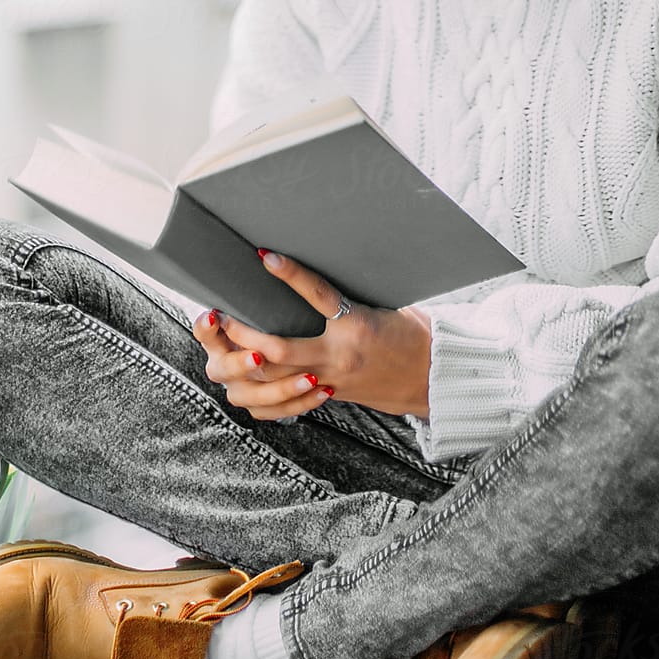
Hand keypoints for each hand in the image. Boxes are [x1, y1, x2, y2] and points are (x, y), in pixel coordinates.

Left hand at [191, 250, 431, 421]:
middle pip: (278, 350)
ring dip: (246, 362)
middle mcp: (340, 356)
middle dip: (246, 334)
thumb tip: (317, 274)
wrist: (433, 378)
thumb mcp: (386, 305)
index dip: (290, 274)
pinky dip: (264, 392)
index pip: (317, 295)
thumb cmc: (412, 334)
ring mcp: (332, 380)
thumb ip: (350, 296)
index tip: (265, 256)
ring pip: (275, 380)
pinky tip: (248, 376)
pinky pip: (286, 402)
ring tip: (227, 344)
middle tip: (225, 314)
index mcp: (357, 326)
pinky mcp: (330, 396)